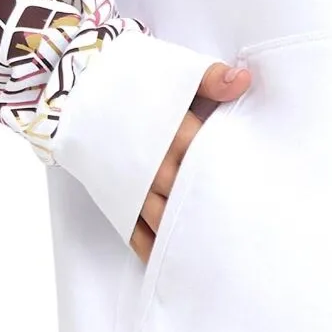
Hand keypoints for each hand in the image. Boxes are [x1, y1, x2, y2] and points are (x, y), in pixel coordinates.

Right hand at [129, 60, 253, 262]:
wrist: (75, 89)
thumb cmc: (128, 77)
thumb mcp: (173, 70)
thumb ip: (211, 79)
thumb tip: (245, 81)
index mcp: (174, 135)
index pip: (210, 161)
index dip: (232, 173)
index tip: (255, 188)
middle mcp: (154, 168)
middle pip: (191, 196)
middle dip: (214, 210)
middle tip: (244, 232)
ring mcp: (133, 187)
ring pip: (166, 220)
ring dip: (187, 235)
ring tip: (215, 252)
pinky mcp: (116, 197)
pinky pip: (136, 232)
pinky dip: (153, 249)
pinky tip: (171, 260)